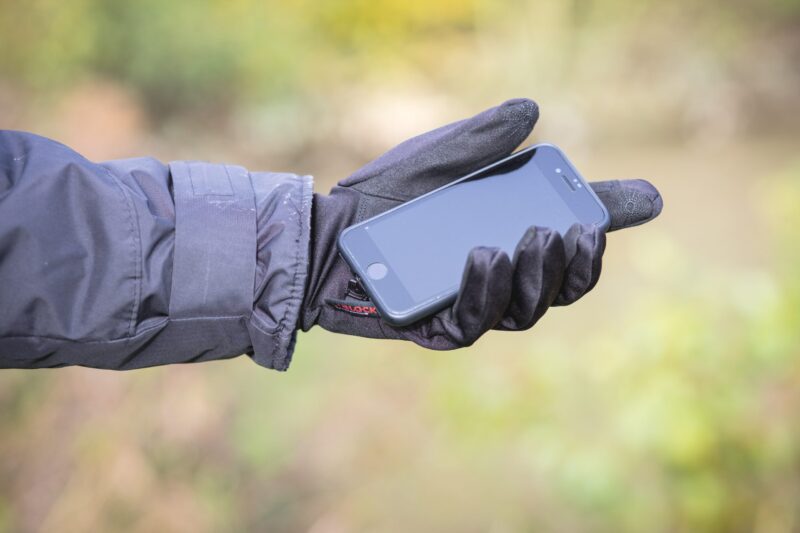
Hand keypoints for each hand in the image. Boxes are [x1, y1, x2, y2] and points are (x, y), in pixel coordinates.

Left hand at [300, 99, 661, 348]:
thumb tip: (532, 111)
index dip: (609, 223)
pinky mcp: (438, 325)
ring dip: (538, 276)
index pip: (571, 237)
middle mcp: (500, 276)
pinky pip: (473, 322)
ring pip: (526, 310)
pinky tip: (484, 257)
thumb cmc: (384, 195)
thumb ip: (481, 138)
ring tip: (531, 239)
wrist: (328, 230)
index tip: (645, 200)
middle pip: (560, 286)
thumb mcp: (436, 158)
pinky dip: (485, 291)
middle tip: (576, 230)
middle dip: (578, 263)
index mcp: (509, 234)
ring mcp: (471, 304)